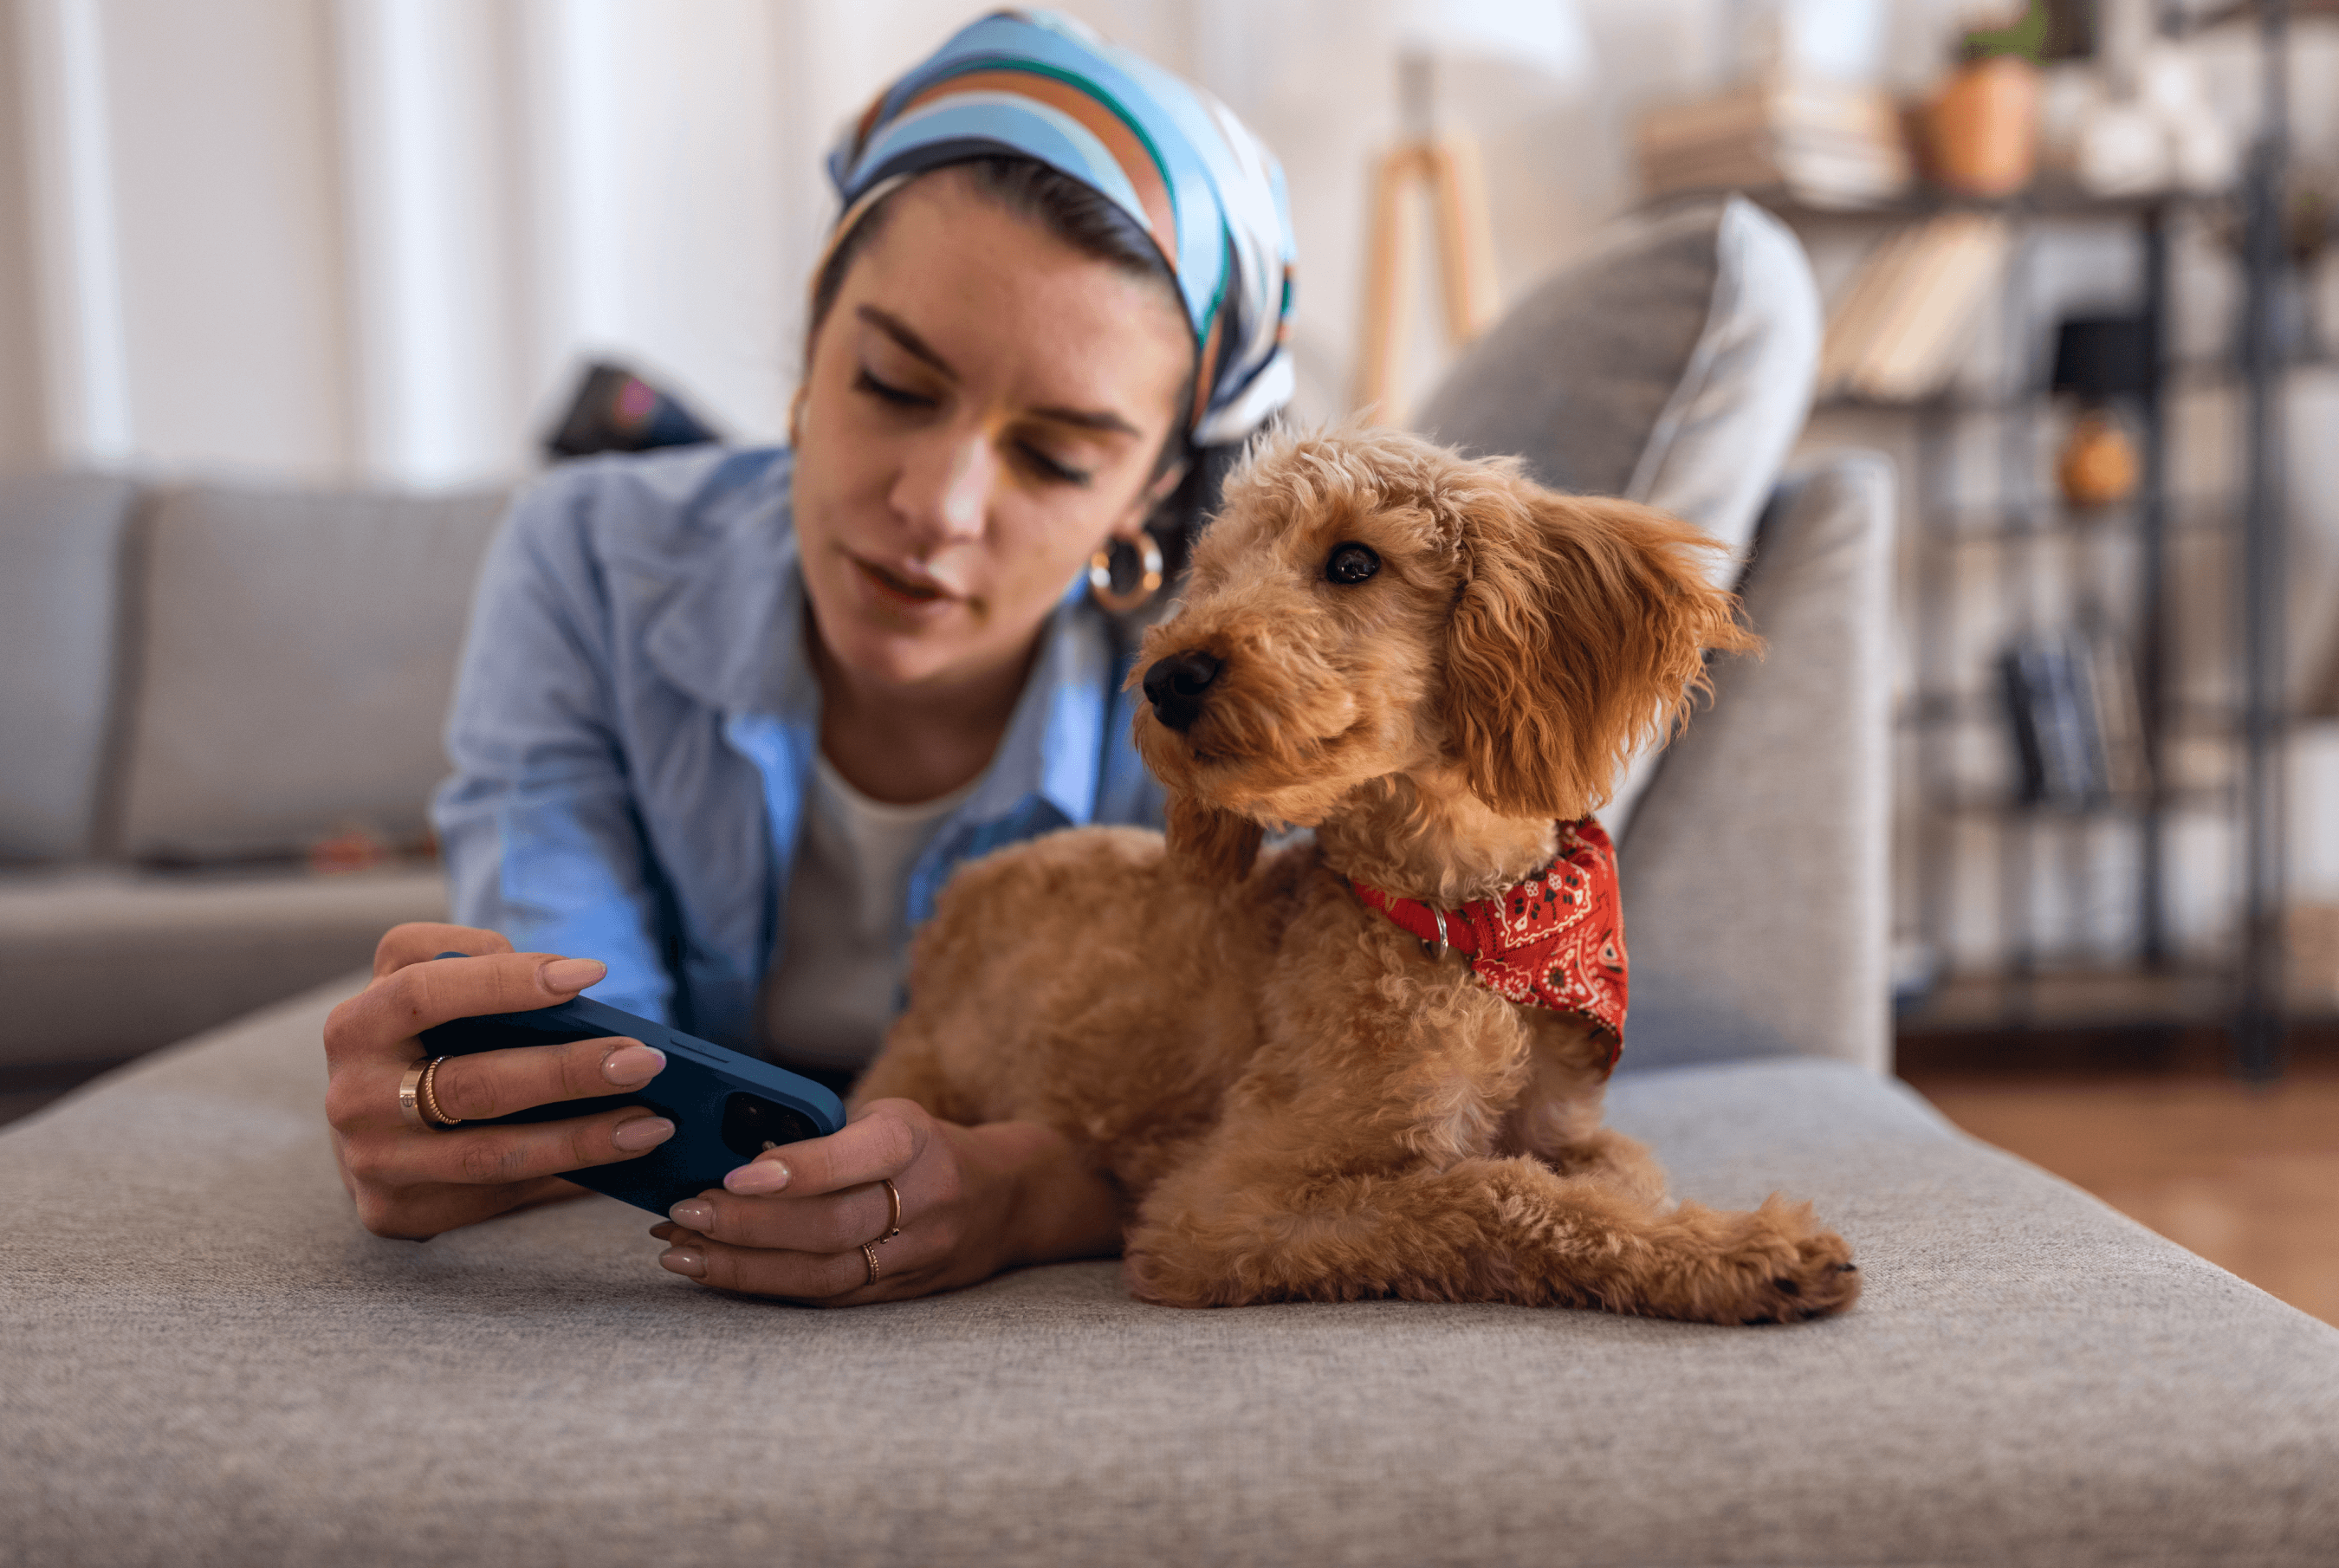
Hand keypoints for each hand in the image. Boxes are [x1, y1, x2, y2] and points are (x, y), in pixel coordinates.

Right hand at [323, 922, 677, 1239]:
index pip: (425, 991)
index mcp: (357, 1023)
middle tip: (643, 1060)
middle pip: (470, 1083)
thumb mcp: (435, 992)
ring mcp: (371, 1160)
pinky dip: (565, 1176)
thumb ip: (481, 974)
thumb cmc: (424, 1041)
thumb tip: (579, 995)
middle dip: (567, 1071)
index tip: (590, 974)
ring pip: (490, 1153)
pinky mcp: (395, 1211)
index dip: (506, 980)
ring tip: (651, 1123)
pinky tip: (620, 1161)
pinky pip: (496, 1193)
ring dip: (582, 1139)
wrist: (371, 1127)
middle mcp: (352, 1095)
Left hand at [647, 1100, 1121, 1303]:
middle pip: (832, 1226)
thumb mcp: (888, 1117)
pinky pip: (828, 1299)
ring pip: (825, 1273)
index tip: (734, 1175)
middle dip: (749, 1225)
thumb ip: (823, 1134)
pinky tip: (718, 1273)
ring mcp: (917, 1256)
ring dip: (745, 1265)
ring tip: (683, 1251)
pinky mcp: (902, 1294)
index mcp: (917, 1142)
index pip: (856, 1159)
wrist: (1009, 1199)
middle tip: (684, 1213)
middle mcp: (924, 1202)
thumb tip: (724, 1149)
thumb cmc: (925, 1147)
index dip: (797, 1171)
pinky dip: (767, 1287)